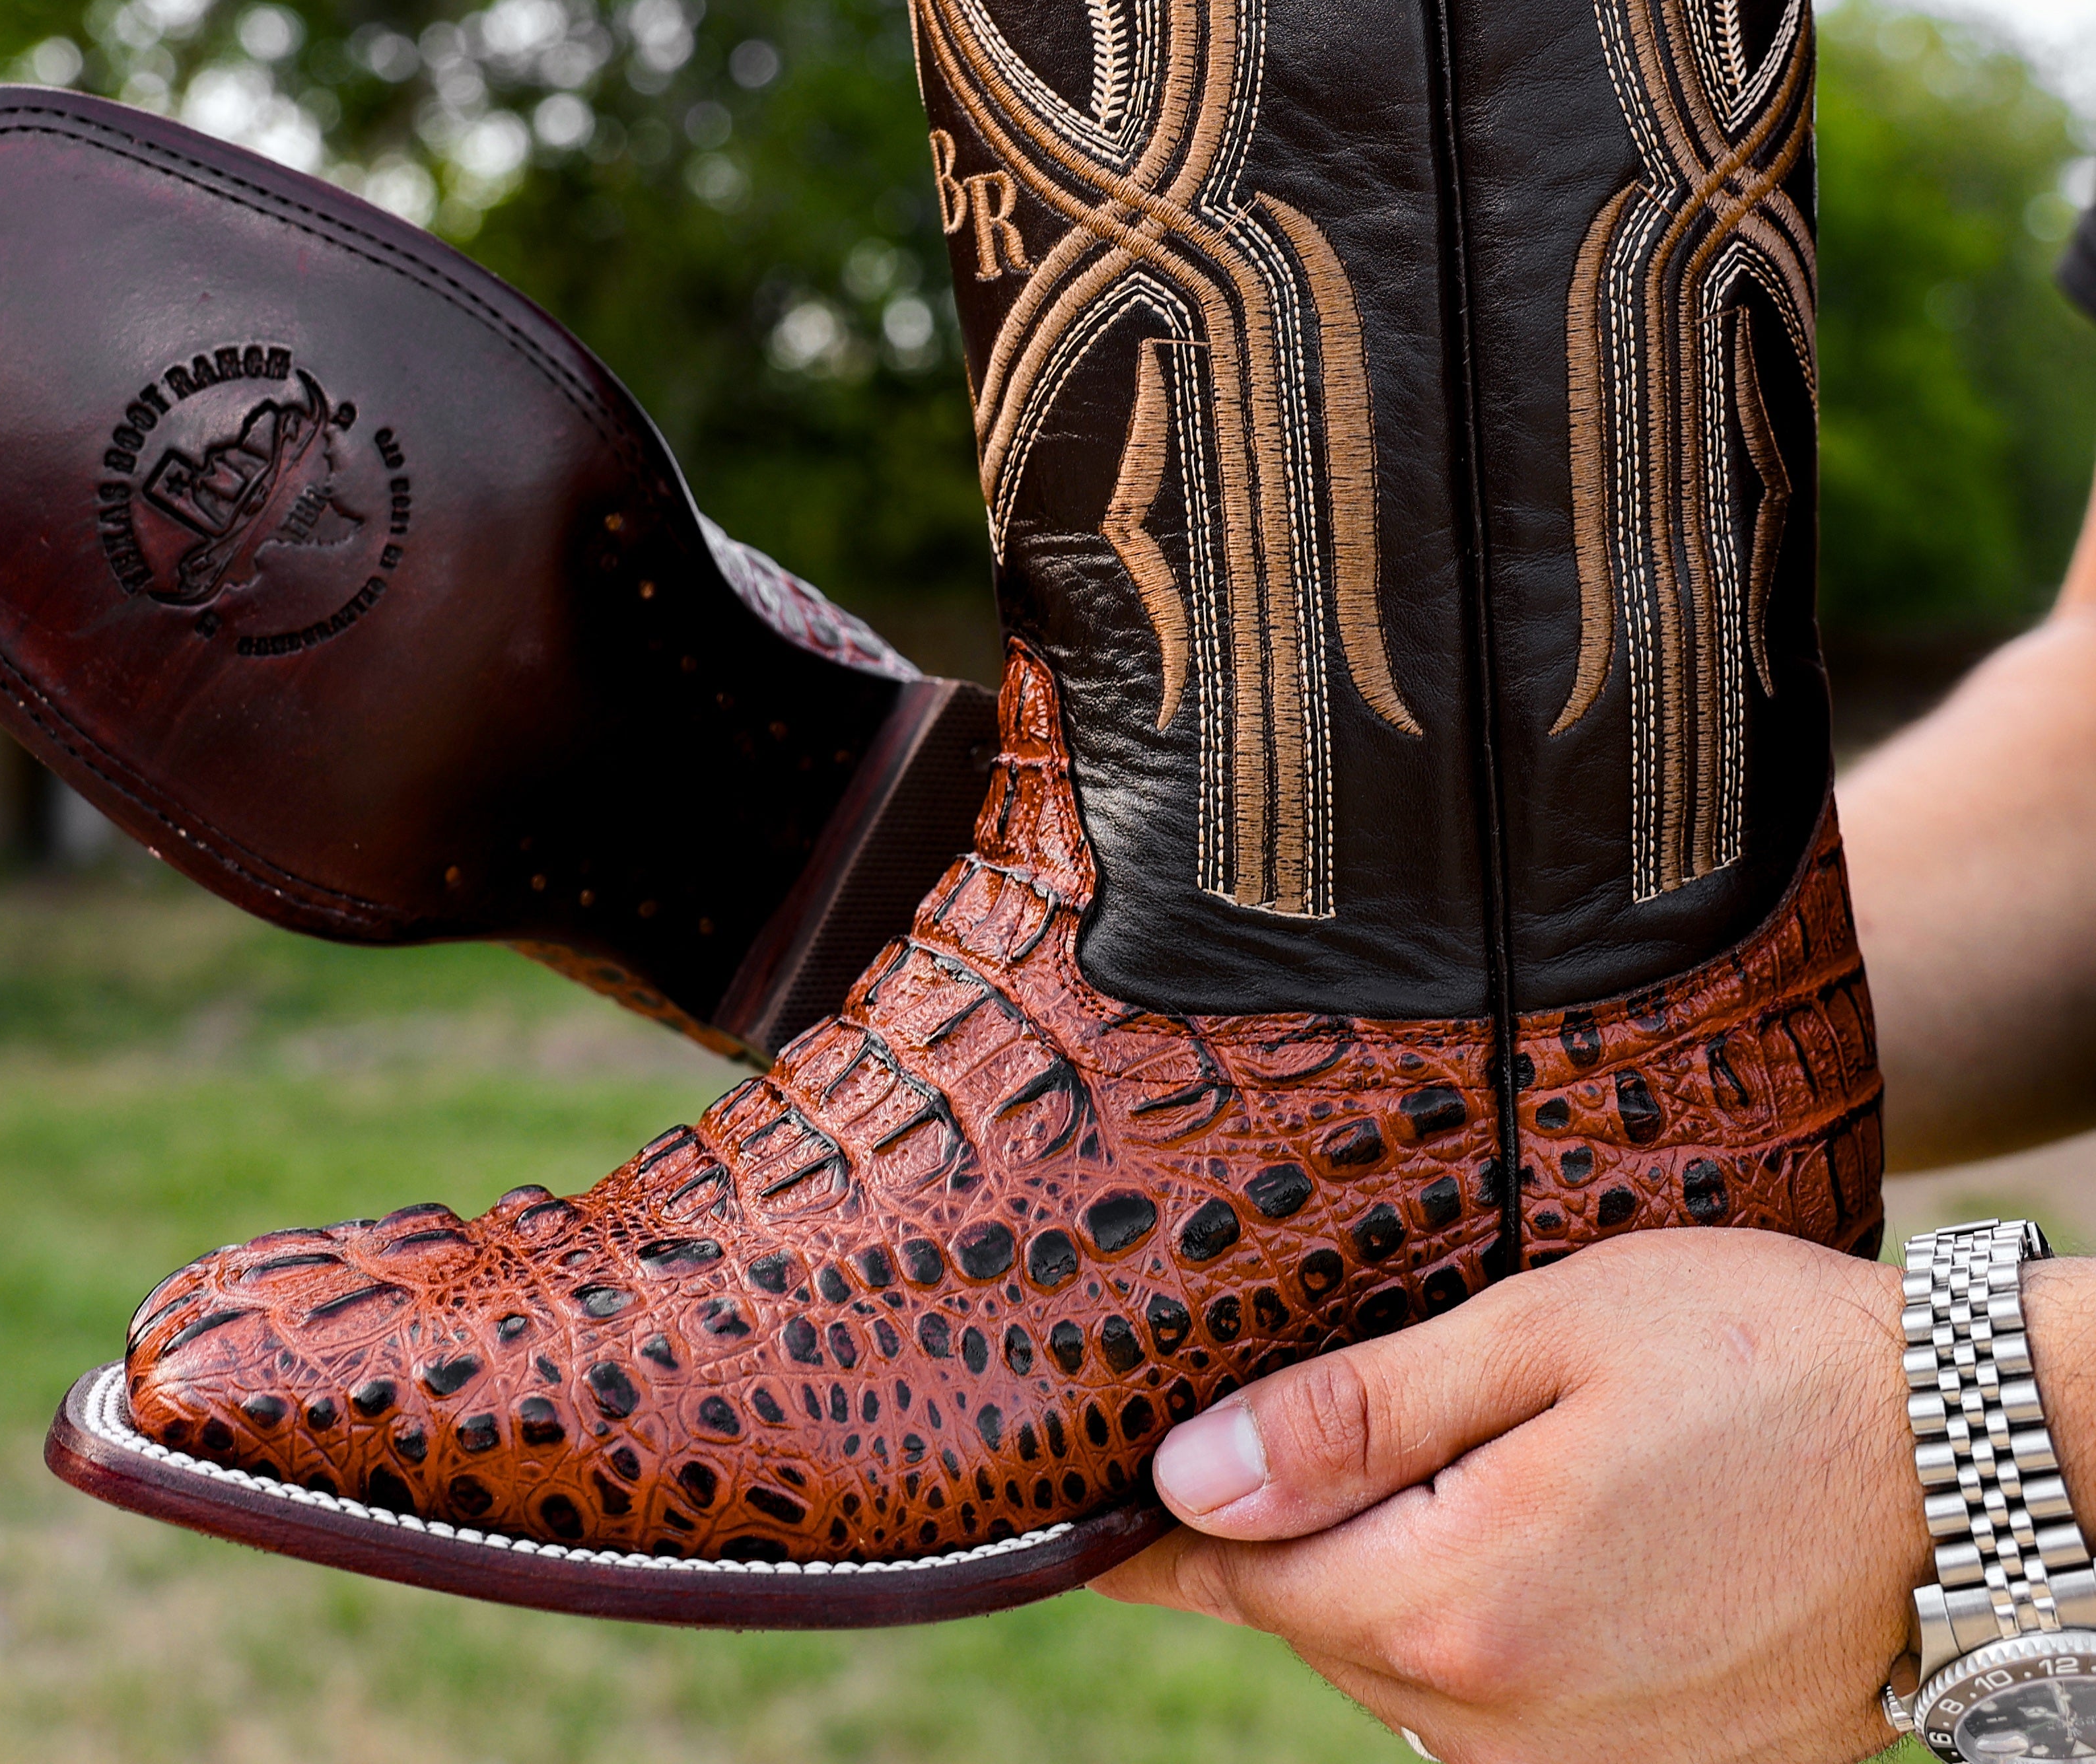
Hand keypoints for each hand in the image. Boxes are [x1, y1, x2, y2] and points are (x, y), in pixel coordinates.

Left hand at [1092, 1230, 1928, 1763]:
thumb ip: (1352, 1415)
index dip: (1155, 1538)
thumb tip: (1185, 1474)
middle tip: (1253, 1450)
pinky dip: (1479, 1636)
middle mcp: (1513, 1722)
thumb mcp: (1535, 1335)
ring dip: (1384, 1585)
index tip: (1084, 1521)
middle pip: (1321, 1628)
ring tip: (1403, 1481)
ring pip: (1408, 1678)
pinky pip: (1507, 1717)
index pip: (1242, 1577)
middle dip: (1279, 1542)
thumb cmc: (1752, 1356)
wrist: (1972, 1460)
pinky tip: (1515, 1546)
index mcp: (1463, 1603)